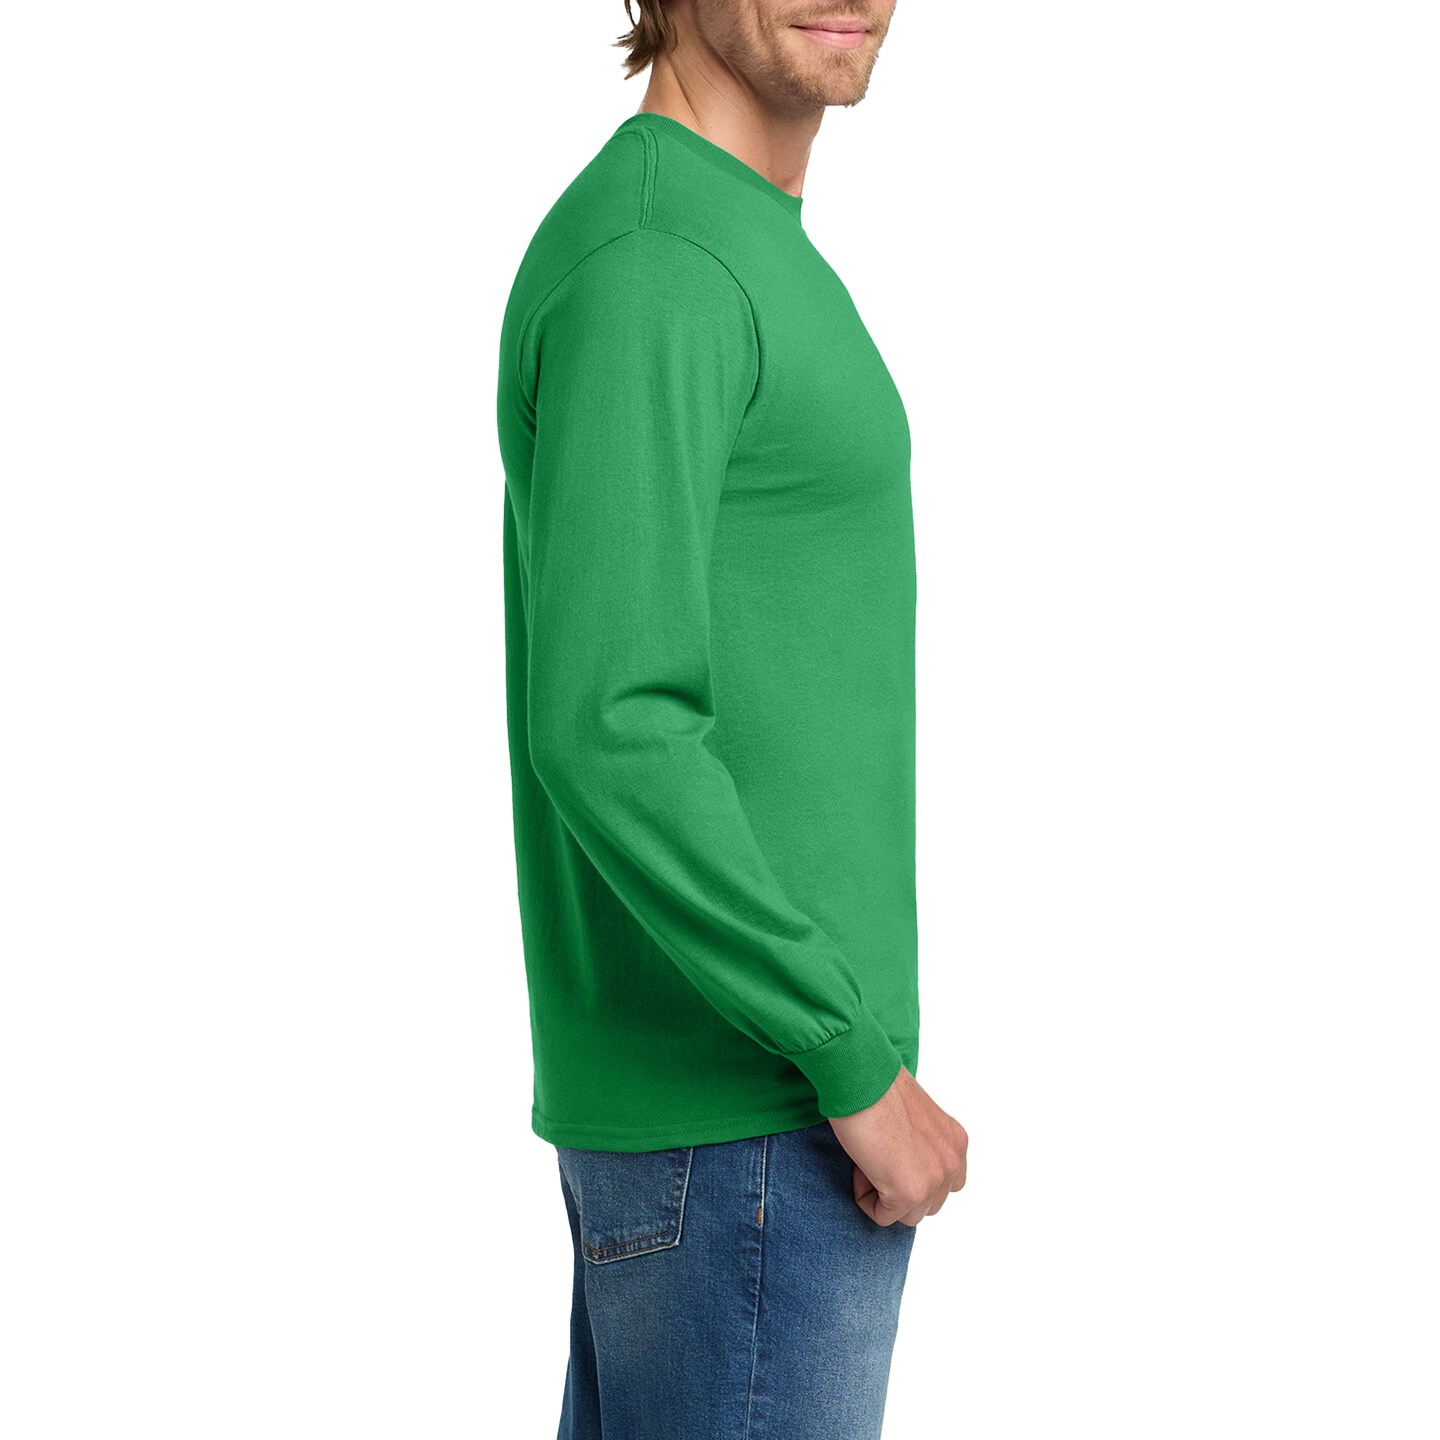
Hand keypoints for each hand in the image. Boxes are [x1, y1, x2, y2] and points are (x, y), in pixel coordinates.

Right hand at [827, 1066, 967, 1226]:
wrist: (861, 1077)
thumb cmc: (875, 1086)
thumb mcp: (913, 1117)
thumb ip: (921, 1144)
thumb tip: (903, 1164)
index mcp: (955, 1140)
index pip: (945, 1183)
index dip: (914, 1175)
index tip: (892, 1151)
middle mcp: (951, 1161)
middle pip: (927, 1204)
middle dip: (899, 1188)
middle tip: (878, 1153)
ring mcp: (934, 1179)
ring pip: (907, 1215)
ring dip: (883, 1194)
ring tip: (870, 1157)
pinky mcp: (909, 1192)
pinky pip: (882, 1216)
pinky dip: (865, 1196)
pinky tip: (862, 1163)